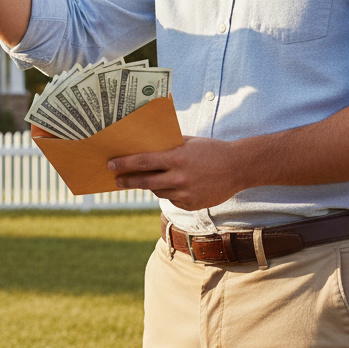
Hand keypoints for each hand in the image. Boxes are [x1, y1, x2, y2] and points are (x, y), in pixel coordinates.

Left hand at [107, 136, 242, 211]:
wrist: (238, 168)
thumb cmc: (210, 150)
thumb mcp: (187, 142)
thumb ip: (167, 147)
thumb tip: (144, 148)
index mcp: (176, 158)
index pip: (142, 162)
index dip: (124, 164)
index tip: (110, 165)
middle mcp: (179, 178)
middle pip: (145, 182)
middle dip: (127, 180)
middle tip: (116, 180)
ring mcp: (186, 194)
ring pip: (158, 191)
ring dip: (151, 185)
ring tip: (149, 178)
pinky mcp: (192, 205)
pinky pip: (172, 200)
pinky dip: (169, 192)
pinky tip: (176, 185)